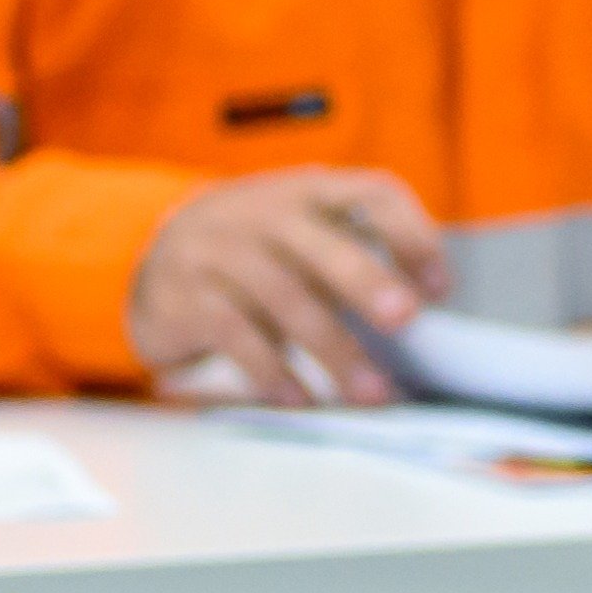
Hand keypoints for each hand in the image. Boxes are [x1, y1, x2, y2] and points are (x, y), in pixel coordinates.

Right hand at [130, 168, 446, 403]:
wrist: (150, 253)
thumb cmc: (254, 251)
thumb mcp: (300, 232)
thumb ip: (353, 255)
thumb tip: (422, 311)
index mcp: (309, 191)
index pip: (372, 193)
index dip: (412, 234)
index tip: (441, 287)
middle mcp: (266, 214)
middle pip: (325, 246)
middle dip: (368, 283)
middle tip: (406, 319)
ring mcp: (222, 254)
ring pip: (285, 301)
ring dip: (335, 352)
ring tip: (373, 393)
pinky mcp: (187, 298)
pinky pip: (236, 337)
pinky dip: (274, 373)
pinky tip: (303, 400)